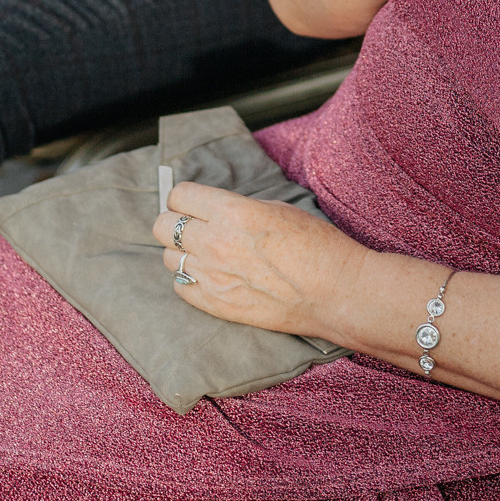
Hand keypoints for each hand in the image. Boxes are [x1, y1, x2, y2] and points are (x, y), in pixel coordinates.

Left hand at [156, 180, 369, 338]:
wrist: (336, 292)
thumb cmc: (317, 246)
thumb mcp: (277, 208)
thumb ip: (236, 209)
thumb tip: (211, 211)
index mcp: (232, 211)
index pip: (179, 195)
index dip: (186, 197)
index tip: (194, 202)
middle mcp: (215, 242)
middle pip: (162, 225)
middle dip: (175, 221)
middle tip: (194, 225)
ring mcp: (212, 276)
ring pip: (168, 257)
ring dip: (183, 251)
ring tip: (207, 253)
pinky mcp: (215, 305)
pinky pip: (180, 286)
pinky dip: (189, 278)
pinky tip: (211, 275)